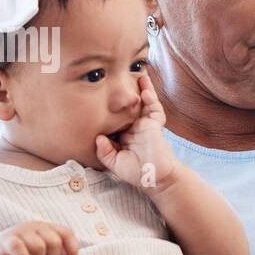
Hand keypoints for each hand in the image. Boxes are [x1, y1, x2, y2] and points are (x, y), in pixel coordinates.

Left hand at [95, 72, 178, 190]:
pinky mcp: (156, 126)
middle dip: (129, 94)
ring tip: (140, 76)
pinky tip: (145, 91)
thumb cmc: (137, 173)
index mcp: (125, 136)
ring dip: (144, 90)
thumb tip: (98, 138)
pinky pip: (155, 110)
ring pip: (145, 104)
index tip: (100, 94)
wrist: (156, 179)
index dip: (111, 108)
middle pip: (131, 106)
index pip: (117, 118)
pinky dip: (151, 100)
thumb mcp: (115, 164)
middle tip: (122, 78)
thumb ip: (105, 152)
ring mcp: (146, 126)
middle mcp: (135, 128)